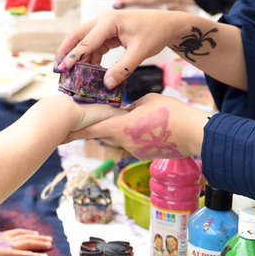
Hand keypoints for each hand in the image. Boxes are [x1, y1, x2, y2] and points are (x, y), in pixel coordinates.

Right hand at [0, 226, 54, 255]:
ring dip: (41, 245)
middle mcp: (9, 238)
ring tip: (51, 246)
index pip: (19, 232)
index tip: (37, 233)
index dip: (29, 232)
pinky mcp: (10, 254)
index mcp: (2, 235)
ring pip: (30, 244)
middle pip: (28, 237)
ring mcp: (10, 246)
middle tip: (50, 239)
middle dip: (39, 238)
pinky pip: (27, 255)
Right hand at [55, 10, 192, 87]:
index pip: (87, 41)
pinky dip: (89, 59)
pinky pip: (94, 47)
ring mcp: (105, 28)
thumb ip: (123, 68)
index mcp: (109, 22)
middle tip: (57, 69)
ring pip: (84, 42)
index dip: (74, 56)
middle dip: (66, 52)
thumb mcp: (140, 52)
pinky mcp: (109, 35)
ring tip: (69, 74)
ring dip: (77, 57)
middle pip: (77, 36)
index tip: (63, 69)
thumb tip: (106, 84)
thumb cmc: (155, 33)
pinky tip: (87, 72)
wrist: (167, 25)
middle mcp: (104, 22)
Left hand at [70, 93, 208, 158]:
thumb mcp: (147, 101)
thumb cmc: (172, 113)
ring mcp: (134, 151)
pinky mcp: (144, 155)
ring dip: (122, 130)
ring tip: (139, 120)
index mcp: (121, 126)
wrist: (193, 135)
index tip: (61, 133)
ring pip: (121, 138)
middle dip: (100, 127)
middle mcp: (124, 142)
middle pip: (105, 133)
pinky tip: (150, 127)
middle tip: (89, 123)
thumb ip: (130, 106)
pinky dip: (136, 136)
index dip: (76, 130)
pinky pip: (134, 143)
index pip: (92, 128)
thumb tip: (125, 111)